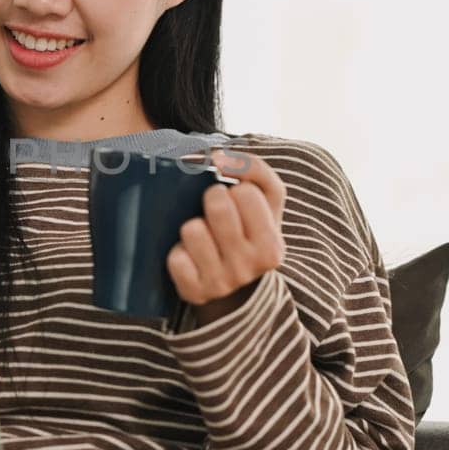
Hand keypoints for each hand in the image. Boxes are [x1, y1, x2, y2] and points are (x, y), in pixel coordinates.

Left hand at [166, 148, 288, 325]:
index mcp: (272, 246)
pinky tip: (190, 256)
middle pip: (217, 205)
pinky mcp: (194, 292)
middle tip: (214, 210)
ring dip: (192, 226)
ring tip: (202, 235)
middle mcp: (250, 267)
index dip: (236, 189)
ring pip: (192, 229)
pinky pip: (175, 258)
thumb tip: (217, 157)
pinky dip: (178, 252)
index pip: (245, 192)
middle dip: (212, 198)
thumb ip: (253, 169)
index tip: (236, 201)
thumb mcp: (266, 203)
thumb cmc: (248, 231)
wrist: (236, 289)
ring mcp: (221, 283)